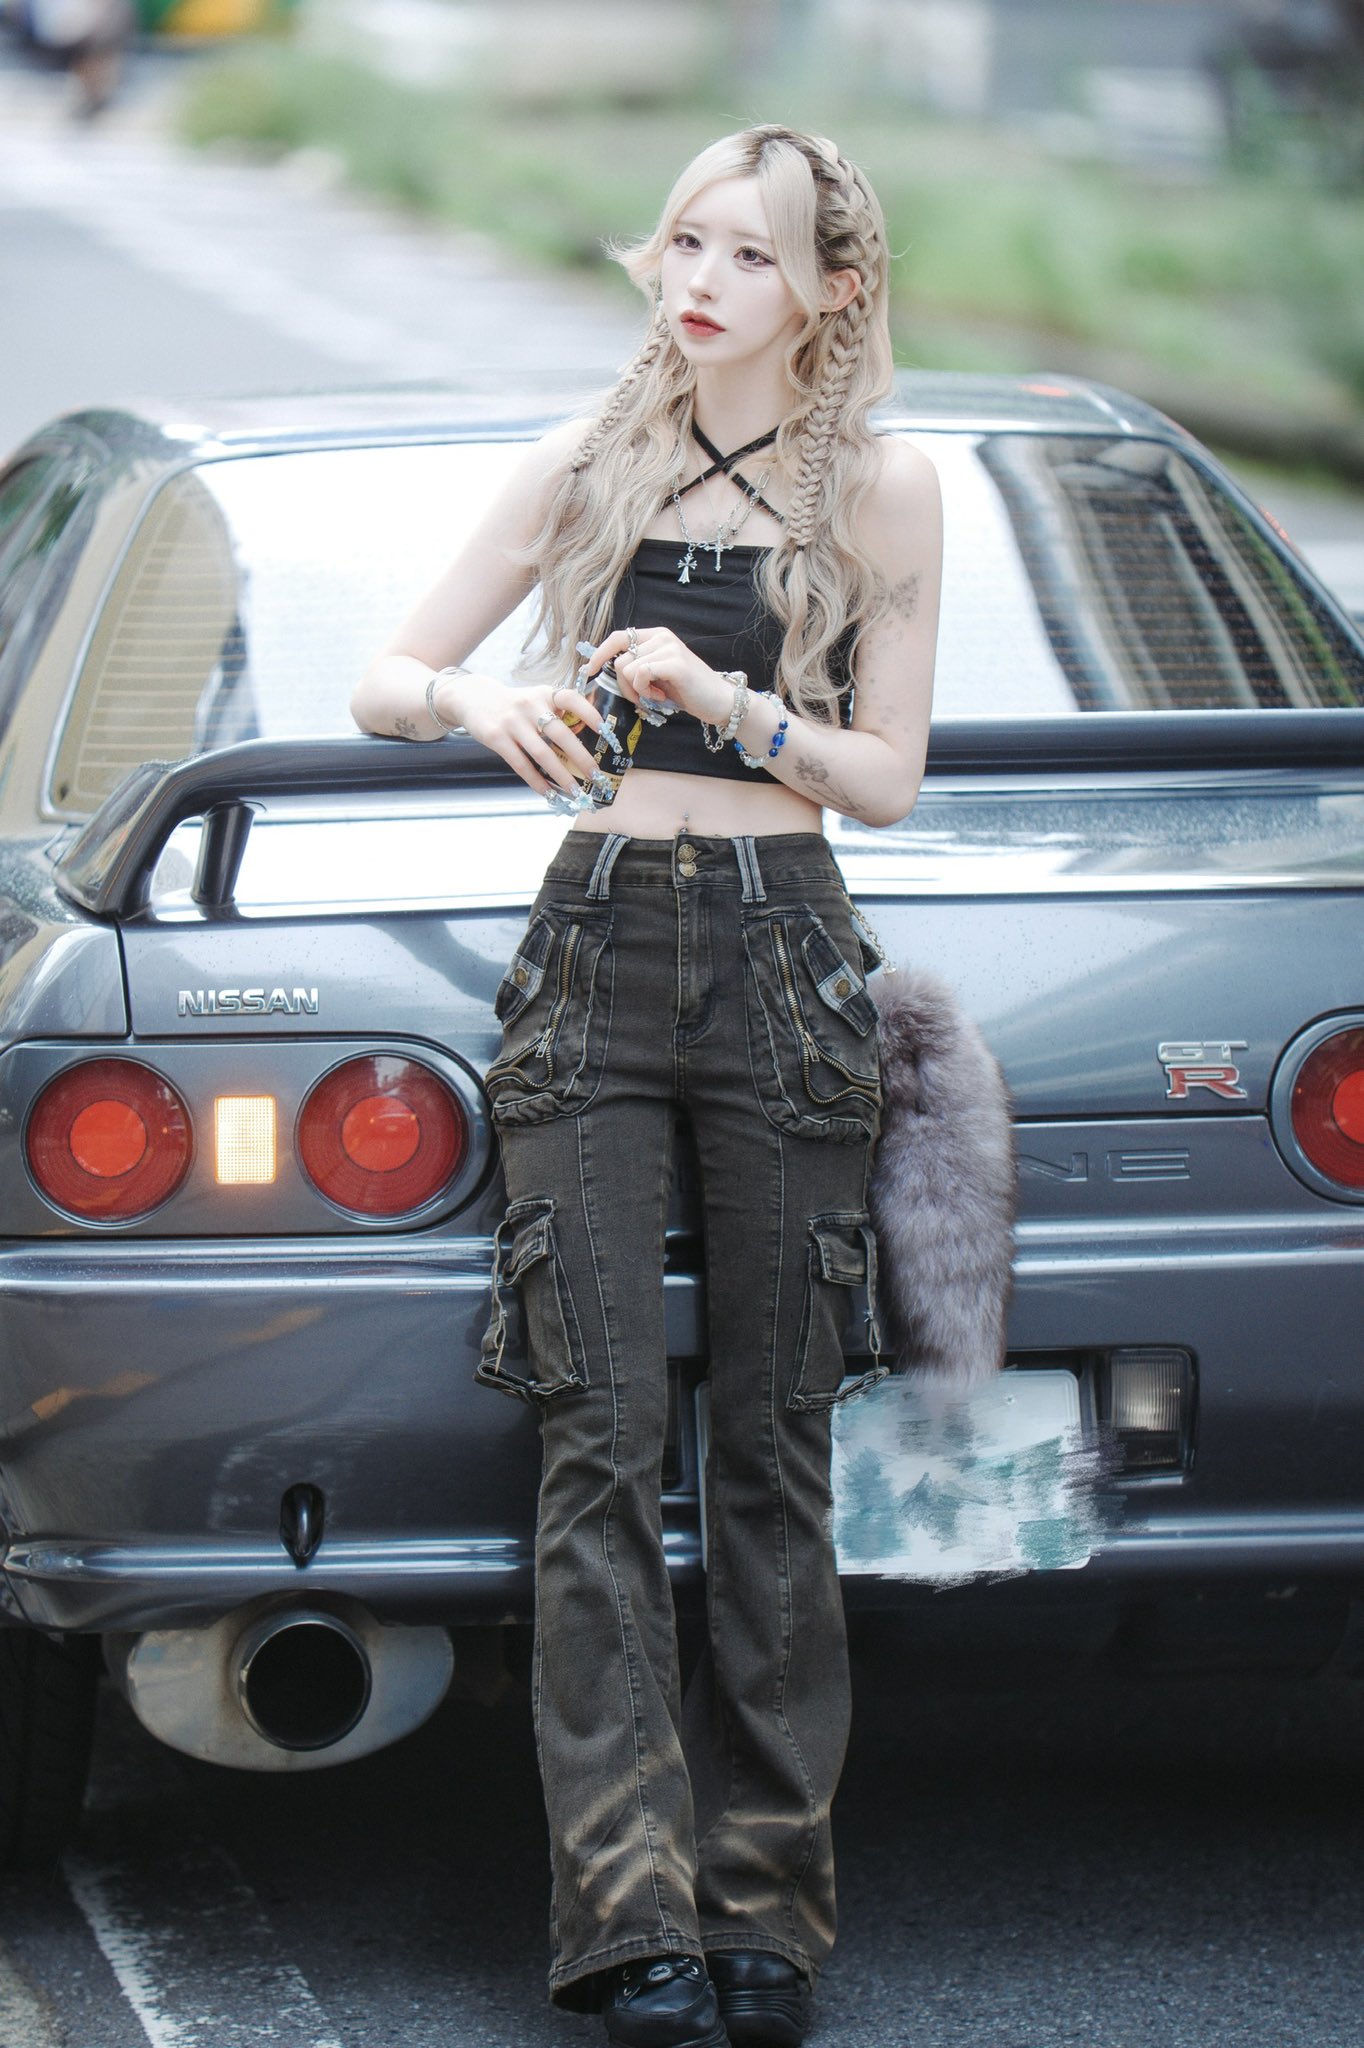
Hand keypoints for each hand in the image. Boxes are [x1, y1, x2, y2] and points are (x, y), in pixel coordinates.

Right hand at [456, 673, 604, 800]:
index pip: (571, 699)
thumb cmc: (514, 704)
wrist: (473, 698)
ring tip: (576, 793)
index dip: (589, 713)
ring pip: (542, 754)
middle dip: (581, 758)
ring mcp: (512, 722)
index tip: (604, 731)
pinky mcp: (496, 738)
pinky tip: (548, 793)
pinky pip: (521, 764)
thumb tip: (588, 735)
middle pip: (560, 734)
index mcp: (545, 694)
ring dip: (562, 776)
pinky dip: (537, 781)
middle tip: (596, 776)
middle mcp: (530, 706)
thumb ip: (557, 712)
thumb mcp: (536, 698)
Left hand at [584, 627, 735, 728]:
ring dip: (636, 690)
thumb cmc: (687, 691)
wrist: (719, 701)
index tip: (589, 670)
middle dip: (624, 685)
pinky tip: (661, 696)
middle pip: (620, 659)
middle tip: (643, 696)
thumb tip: (607, 670)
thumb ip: (637, 667)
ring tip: (656, 695)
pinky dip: (645, 691)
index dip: (600, 653)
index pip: (619, 637)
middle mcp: (662, 636)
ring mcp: (669, 647)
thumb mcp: (657, 675)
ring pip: (627, 669)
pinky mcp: (674, 663)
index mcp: (657, 636)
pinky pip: (640, 674)